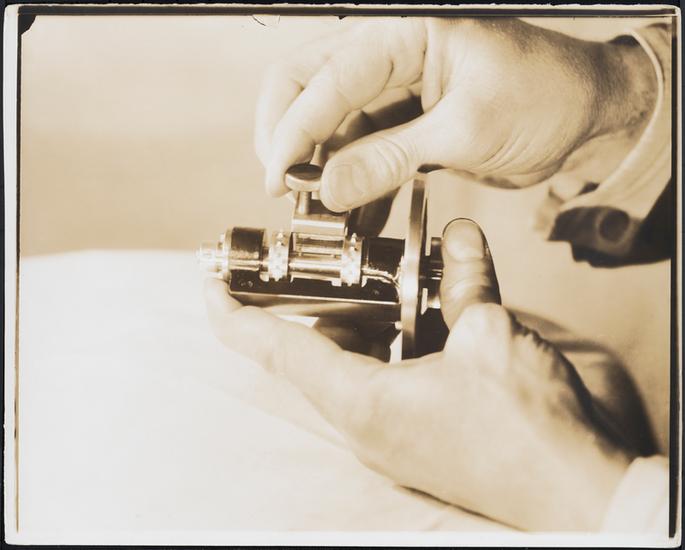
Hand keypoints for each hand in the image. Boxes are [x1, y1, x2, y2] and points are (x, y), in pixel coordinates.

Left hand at [204, 218, 637, 530]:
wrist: (574, 491)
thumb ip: (466, 281)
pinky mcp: (416, 433)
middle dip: (311, 304)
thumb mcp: (490, 335)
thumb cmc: (525, 427)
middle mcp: (365, 421)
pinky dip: (394, 338)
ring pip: (353, 362)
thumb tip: (460, 239)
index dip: (233, 316)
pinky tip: (425, 308)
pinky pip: (386, 376)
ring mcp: (389, 431)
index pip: (277, 349)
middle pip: (313, 350)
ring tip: (381, 280)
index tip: (208, 285)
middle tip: (316, 263)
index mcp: (362, 401)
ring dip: (361, 319)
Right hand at [255, 17, 656, 210]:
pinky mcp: (401, 121)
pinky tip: (350, 212)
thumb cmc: (546, 96)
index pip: (327, 76)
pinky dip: (350, 181)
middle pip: (307, 85)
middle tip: (284, 187)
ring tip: (317, 210)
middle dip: (289, 137)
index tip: (279, 176)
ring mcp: (392, 88)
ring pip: (328, 122)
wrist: (584, 115)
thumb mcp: (467, 130)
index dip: (295, 128)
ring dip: (318, 166)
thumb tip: (330, 185)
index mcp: (406, 31)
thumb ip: (391, 157)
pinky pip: (359, 148)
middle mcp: (390, 52)